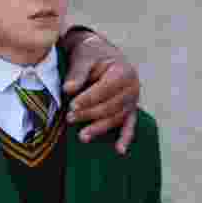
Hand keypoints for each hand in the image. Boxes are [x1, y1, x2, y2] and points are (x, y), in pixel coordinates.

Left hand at [62, 32, 140, 154]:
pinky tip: (119, 151)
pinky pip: (130, 125)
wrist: (101, 52)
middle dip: (90, 114)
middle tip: (69, 118)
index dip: (89, 98)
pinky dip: (125, 138)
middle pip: (111, 106)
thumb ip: (77, 73)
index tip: (72, 105)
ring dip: (100, 128)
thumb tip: (68, 89)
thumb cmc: (91, 54)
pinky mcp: (130, 109)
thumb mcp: (83, 57)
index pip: (106, 89)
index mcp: (123, 71)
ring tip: (82, 136)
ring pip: (117, 118)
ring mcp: (133, 100)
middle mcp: (133, 87)